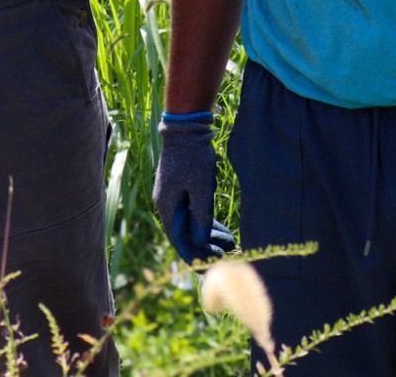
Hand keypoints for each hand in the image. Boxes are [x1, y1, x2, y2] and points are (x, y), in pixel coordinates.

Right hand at [152, 115, 236, 263]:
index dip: (195, 255)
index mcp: (166, 206)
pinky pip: (192, 211)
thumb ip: (200, 215)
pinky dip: (205, 220)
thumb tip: (201, 239)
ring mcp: (173, 196)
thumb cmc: (193, 157)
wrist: (186, 128)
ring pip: (189, 223)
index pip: (179, 240)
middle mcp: (166, 204)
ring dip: (207, 234)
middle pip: (184, 233)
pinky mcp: (180, 189)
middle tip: (226, 253)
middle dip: (205, 245)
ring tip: (229, 242)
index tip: (210, 265)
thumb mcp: (201, 187)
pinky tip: (220, 228)